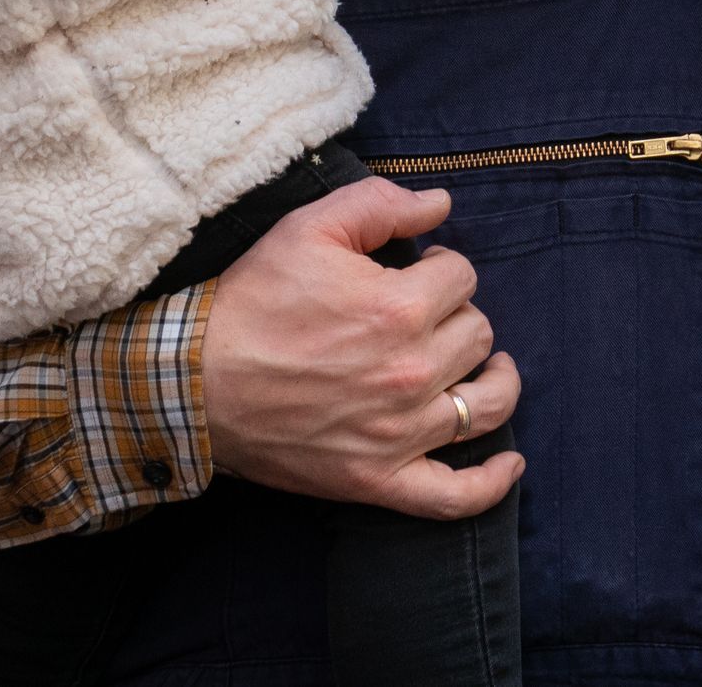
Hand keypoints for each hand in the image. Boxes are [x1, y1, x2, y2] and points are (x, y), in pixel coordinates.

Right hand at [198, 177, 522, 521]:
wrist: (192, 381)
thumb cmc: (251, 301)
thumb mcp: (308, 228)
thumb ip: (381, 204)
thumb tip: (441, 204)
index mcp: (399, 308)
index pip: (461, 276)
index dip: (441, 267)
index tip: (416, 272)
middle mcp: (410, 373)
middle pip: (478, 333)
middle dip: (456, 315)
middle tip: (422, 315)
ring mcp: (398, 433)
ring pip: (483, 403)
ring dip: (493, 380)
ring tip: (484, 368)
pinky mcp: (379, 480)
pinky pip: (454, 496)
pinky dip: (490, 482)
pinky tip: (509, 461)